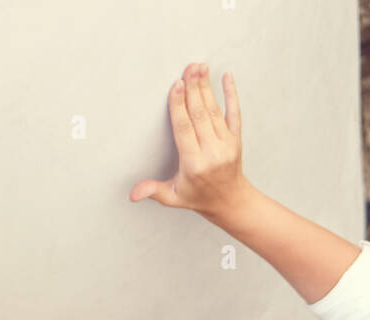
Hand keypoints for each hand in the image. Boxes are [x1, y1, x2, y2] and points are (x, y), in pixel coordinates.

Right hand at [131, 62, 246, 219]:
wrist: (231, 203)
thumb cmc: (199, 197)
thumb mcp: (174, 197)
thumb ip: (154, 191)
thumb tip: (133, 194)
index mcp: (195, 165)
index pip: (185, 130)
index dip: (180, 106)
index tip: (176, 85)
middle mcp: (212, 153)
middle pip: (200, 115)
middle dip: (193, 89)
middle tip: (188, 67)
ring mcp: (226, 145)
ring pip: (214, 112)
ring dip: (206, 87)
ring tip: (200, 67)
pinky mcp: (236, 140)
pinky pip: (235, 114)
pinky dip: (231, 95)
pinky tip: (227, 77)